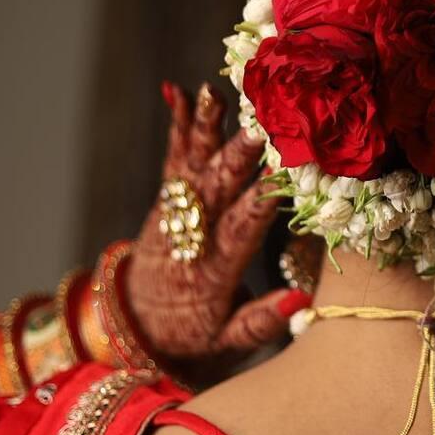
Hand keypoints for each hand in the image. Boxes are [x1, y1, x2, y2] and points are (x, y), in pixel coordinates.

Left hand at [125, 82, 305, 366]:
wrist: (130, 324)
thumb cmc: (191, 334)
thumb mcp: (225, 343)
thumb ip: (261, 322)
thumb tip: (304, 301)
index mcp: (214, 271)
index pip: (241, 230)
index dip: (261, 202)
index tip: (284, 175)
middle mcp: (192, 236)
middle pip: (217, 190)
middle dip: (238, 157)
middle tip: (258, 125)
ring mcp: (175, 213)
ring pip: (193, 166)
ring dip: (204, 129)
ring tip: (211, 92)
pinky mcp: (165, 198)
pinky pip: (172, 157)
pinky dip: (176, 124)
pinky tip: (177, 91)